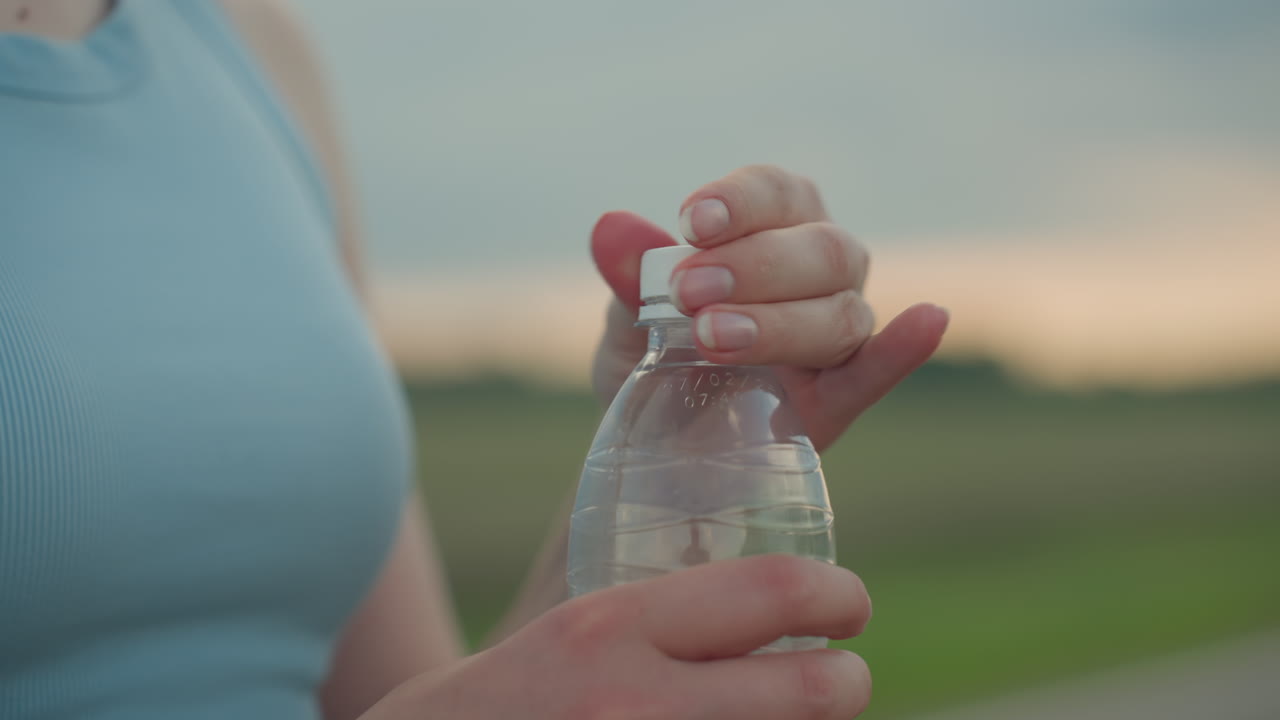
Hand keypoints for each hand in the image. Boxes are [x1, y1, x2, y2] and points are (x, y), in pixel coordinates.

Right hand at [359, 555, 871, 718]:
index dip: (835, 595)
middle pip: (816, 691)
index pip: (770, 592)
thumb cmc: (477, 718)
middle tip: (841, 676)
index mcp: (606, 631)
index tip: (847, 606)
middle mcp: (636, 705)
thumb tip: (751, 620)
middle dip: (847, 682)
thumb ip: (645, 631)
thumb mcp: (555, 645)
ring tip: (780, 717)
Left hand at [591, 165, 947, 450]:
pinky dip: (904, 349)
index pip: (778, 193)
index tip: (692, 222)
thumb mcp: (629, 319)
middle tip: (690, 292)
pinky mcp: (839, 398)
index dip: (744, 200)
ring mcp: (836, 335)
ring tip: (712, 337)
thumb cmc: (652, 358)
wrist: (655, 441)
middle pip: (821, 250)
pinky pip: (879, 370)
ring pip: (841, 312)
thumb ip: (631, 278)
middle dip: (755, 265)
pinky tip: (928, 320)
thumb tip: (610, 229)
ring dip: (782, 320)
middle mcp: (819, 271)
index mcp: (773, 228)